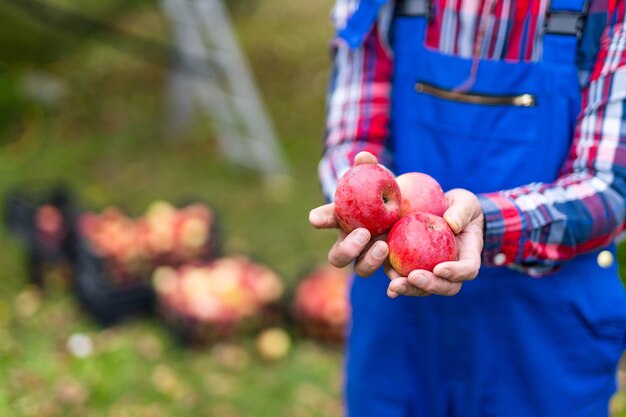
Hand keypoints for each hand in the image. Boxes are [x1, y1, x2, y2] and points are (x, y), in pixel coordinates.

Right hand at [308, 152, 388, 276]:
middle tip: (362, 233)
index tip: (317, 218)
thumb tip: (364, 156)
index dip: (320, 219)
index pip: (326, 219)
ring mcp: (369, 257)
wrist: (408, 208)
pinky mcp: (390, 267)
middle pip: (338, 256)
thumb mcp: (378, 178)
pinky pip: (387, 277)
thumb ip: (369, 167)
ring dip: (368, 261)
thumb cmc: (384, 190)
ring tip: (383, 245)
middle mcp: (351, 244)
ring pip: (360, 269)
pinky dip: (391, 279)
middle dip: (347, 248)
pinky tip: (398, 277)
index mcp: (342, 221)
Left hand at [387, 188, 483, 297]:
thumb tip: (452, 223)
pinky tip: (387, 284)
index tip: (439, 268)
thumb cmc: (459, 207)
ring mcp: (433, 272)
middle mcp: (452, 271)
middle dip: (429, 285)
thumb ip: (461, 211)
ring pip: (424, 288)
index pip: (467, 270)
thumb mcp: (465, 203)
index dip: (455, 272)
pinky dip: (396, 281)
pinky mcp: (414, 269)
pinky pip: (406, 279)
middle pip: (445, 287)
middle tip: (413, 277)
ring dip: (409, 289)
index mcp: (468, 256)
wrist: (442, 210)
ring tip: (394, 285)